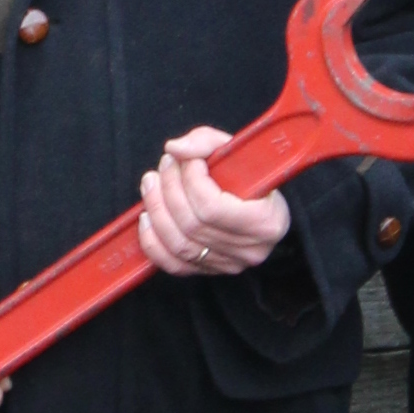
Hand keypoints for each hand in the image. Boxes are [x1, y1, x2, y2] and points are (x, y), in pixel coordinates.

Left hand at [134, 130, 292, 283]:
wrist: (263, 204)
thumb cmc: (253, 175)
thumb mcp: (237, 150)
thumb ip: (206, 141)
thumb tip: (175, 149)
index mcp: (266, 221)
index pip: (212, 207)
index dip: (189, 179)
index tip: (185, 159)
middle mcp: (250, 249)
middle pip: (191, 225)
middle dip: (168, 190)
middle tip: (164, 165)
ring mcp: (229, 264)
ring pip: (179, 245)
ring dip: (156, 210)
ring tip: (151, 184)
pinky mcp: (210, 271)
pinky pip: (173, 264)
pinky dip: (152, 242)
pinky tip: (147, 218)